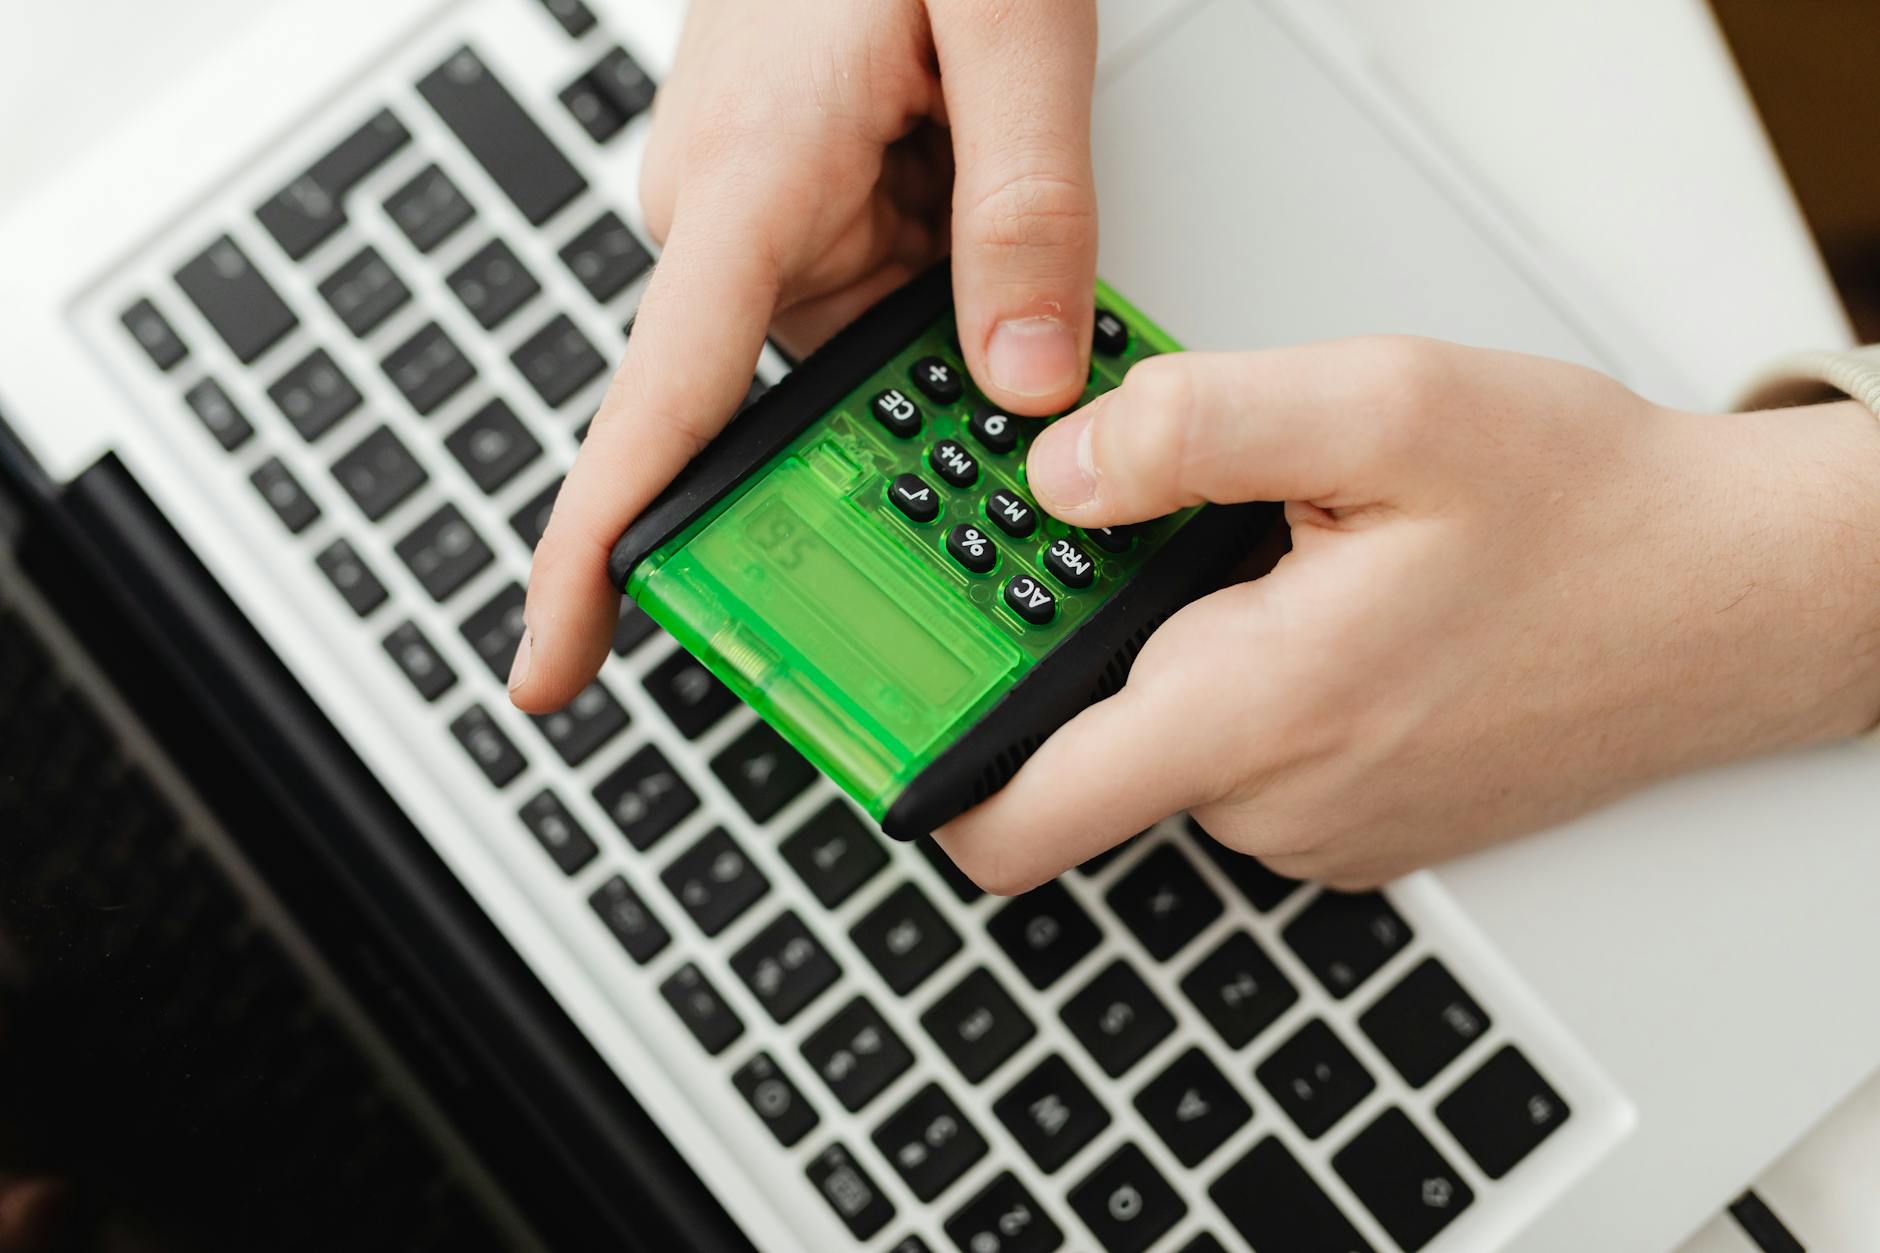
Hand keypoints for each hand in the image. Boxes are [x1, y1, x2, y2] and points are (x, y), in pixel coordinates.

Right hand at [511, 0, 1100, 711]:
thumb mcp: (1011, 28)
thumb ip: (1025, 209)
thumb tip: (1026, 378)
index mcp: (746, 186)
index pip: (655, 405)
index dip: (593, 553)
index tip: (551, 666)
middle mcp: (725, 214)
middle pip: (780, 407)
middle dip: (884, 450)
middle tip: (994, 452)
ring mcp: (756, 211)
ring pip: (842, 357)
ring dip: (932, 367)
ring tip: (1019, 311)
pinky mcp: (792, 202)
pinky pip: (862, 304)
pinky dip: (931, 320)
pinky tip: (988, 290)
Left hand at [934, 338, 1879, 891]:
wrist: (1729, 597)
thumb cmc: (1584, 512)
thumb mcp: (1384, 407)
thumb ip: (1193, 428)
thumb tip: (1055, 471)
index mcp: (1253, 712)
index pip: (1016, 818)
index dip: (925, 766)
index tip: (886, 692)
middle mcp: (1275, 801)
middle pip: (1081, 749)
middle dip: (1079, 641)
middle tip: (1133, 529)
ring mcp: (1318, 826)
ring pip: (1167, 740)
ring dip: (1178, 647)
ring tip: (1266, 552)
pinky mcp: (1358, 818)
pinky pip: (1245, 751)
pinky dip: (1246, 675)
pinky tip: (1319, 597)